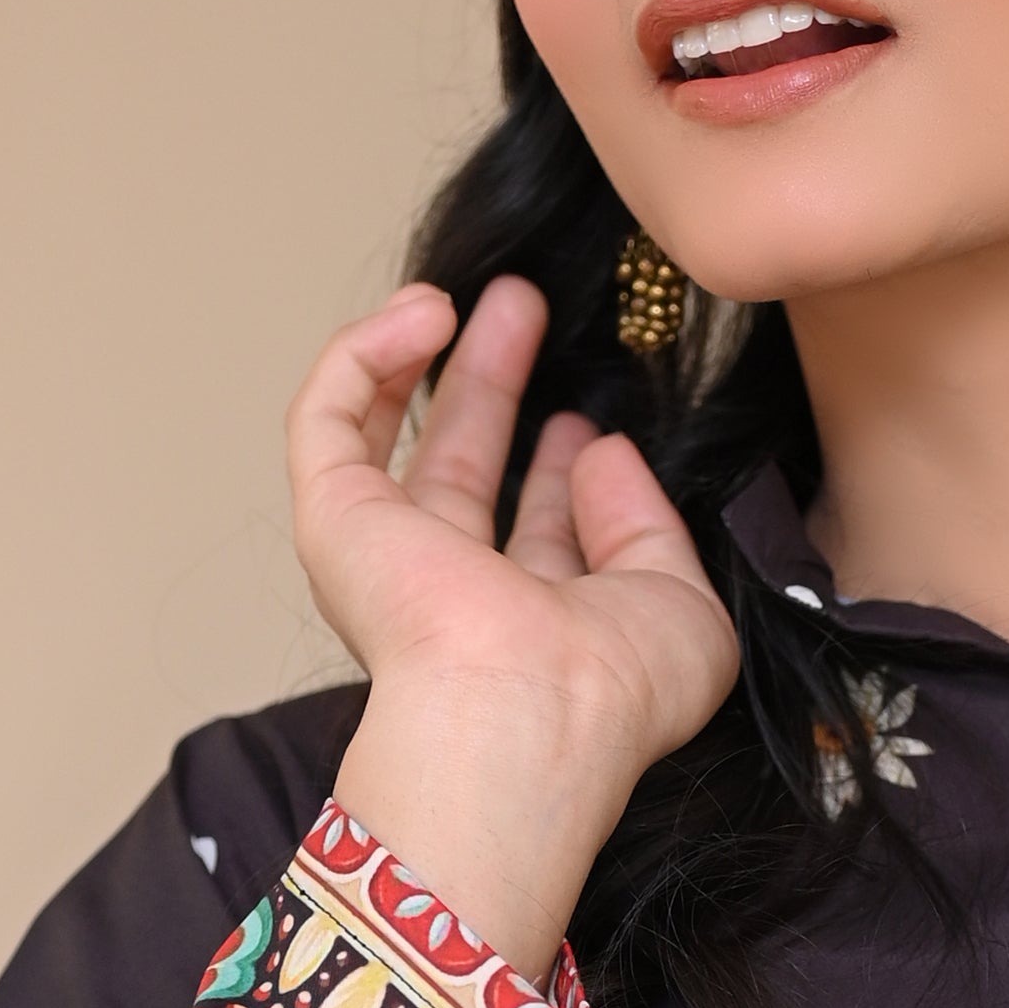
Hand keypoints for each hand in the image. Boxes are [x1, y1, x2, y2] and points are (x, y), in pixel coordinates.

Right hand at [285, 274, 739, 976]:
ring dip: (422, 355)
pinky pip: (329, 414)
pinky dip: (368, 352)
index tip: (590, 420)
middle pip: (462, 467)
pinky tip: (427, 310)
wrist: (529, 715)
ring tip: (464, 292)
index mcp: (528, 624)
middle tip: (524, 309)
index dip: (562, 470)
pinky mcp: (334, 514)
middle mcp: (449, 591)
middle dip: (494, 385)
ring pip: (384, 432)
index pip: (535, 532)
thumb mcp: (679, 604)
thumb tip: (605, 453)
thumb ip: (652, 528)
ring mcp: (384, 552)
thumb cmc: (612, 692)